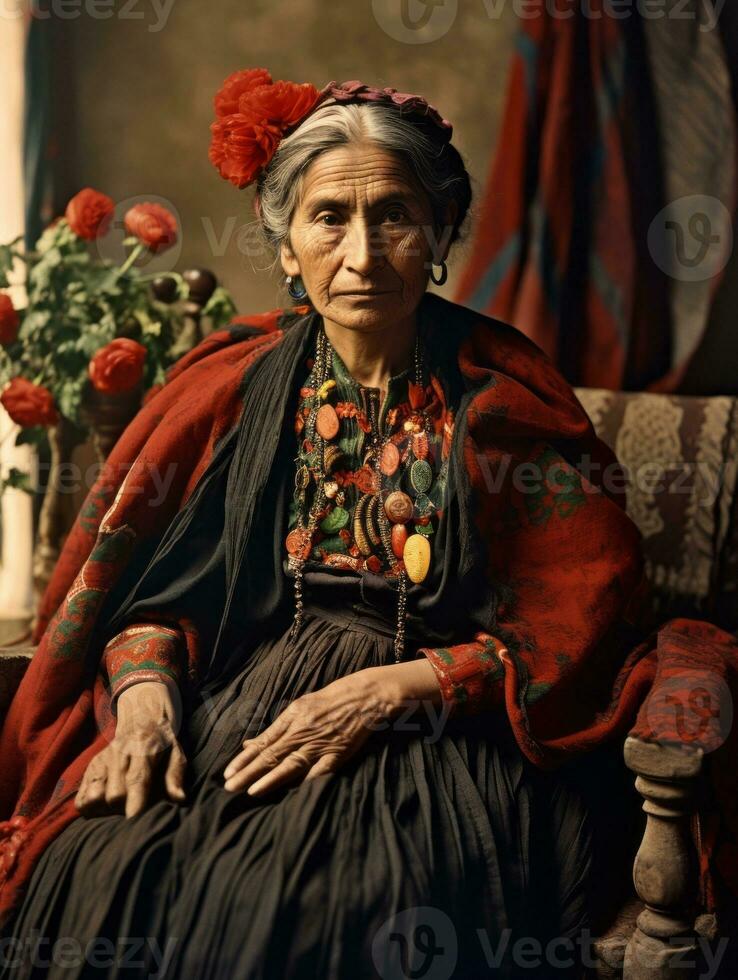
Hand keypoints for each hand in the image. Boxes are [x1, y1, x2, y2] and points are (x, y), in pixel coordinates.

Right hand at [75, 681, 186, 818]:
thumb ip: (175, 776)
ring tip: (121, 804)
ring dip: (106, 809)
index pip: (136, 779)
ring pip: (95, 798)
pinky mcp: (90, 768)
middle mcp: (119, 754)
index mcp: (143, 750)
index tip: (134, 821)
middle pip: (114, 795)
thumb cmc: (162, 743)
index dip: (135, 802)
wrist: (141, 717)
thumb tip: (179, 798)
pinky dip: (91, 807)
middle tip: (137, 804)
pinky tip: (105, 804)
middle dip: (125, 808)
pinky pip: (81, 799)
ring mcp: (101, 760)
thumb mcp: (176, 753)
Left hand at [222, 658, 442, 796]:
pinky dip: (305, 783)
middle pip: (271, 756)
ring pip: (290, 765)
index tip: (228, 772)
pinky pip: (319, 772)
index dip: (244, 759)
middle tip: (229, 787)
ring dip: (269, 780)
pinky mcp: (337, 754)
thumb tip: (250, 743)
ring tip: (251, 791)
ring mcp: (320, 744)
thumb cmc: (330, 700)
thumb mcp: (300, 707)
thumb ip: (276, 728)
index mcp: (292, 718)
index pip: (263, 743)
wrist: (365, 696)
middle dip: (248, 772)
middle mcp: (302, 732)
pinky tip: (292, 794)